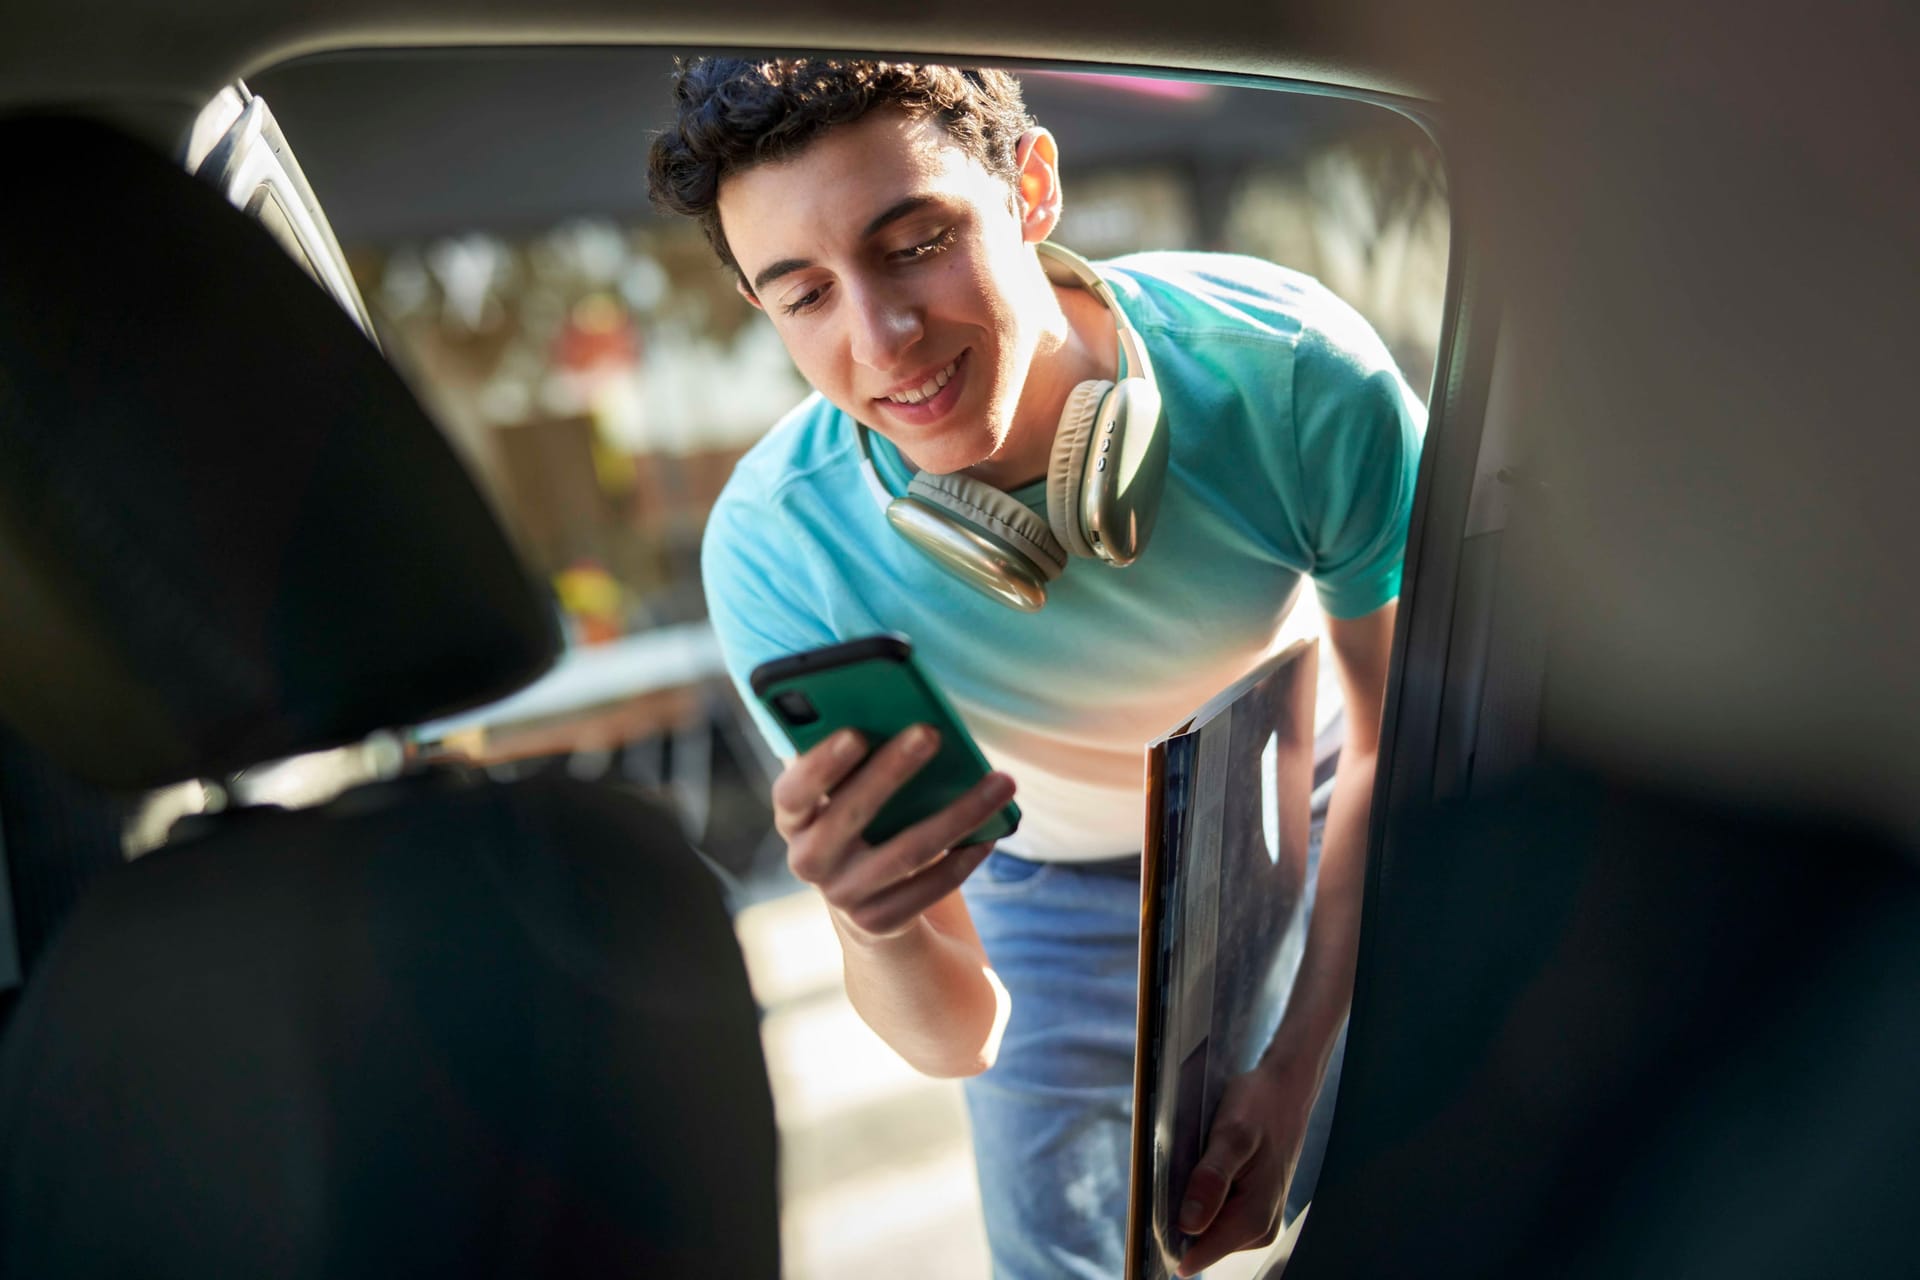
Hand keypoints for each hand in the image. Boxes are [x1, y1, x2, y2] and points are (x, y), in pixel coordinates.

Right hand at [773, 725, 1015, 941]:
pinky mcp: (880, 921)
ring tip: (1000, 782)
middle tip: (932, 732)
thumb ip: (859, 759)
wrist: (866, 896)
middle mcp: (809, 861)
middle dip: (893, 770)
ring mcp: (844, 896)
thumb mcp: (847, 791)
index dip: (820, 765)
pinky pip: (931, 887)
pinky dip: (965, 857)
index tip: (855, 732)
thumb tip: (904, 719)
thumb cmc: (863, 817)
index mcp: (793, 819)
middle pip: (852, 814)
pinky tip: (993, 832)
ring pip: (908, 851)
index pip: (792, 792)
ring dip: (959, 813)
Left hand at [1174, 1055, 1319, 1275]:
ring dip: (1191, 1202)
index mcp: (1254, 1218)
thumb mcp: (1232, 1135)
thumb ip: (1211, 1179)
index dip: (1169, 1238)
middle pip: (1199, 1242)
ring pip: (1205, 1228)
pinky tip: (1206, 1168)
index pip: (1199, 1255)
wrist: (1286, 1092)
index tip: (1151, 1214)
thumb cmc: (1260, 1108)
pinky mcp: (1251, 1210)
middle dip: (1180, 1213)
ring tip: (1198, 1163)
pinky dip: (1203, 1195)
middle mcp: (1258, 1229)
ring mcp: (1256, 1222)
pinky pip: (1215, 1215)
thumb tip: (1190, 1224)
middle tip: (1181, 1169)